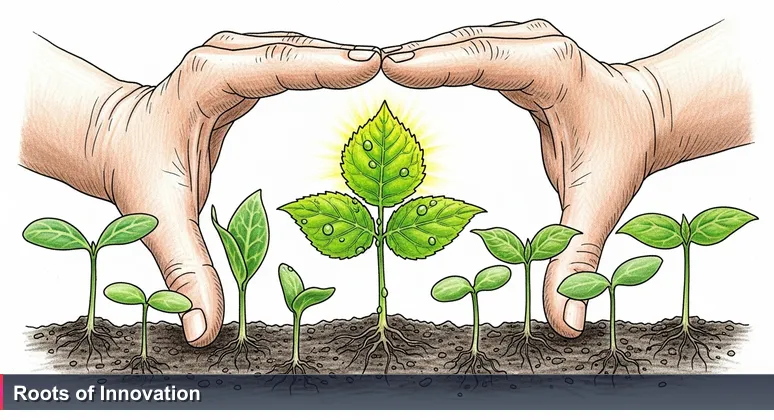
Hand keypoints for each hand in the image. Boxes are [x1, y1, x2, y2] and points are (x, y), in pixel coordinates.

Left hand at [21, 32, 379, 346]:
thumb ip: (186, 272)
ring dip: (340, 59)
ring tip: (385, 71)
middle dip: (345, 57)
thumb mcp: (159, 221)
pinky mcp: (248, 69)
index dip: (322, 64)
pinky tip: (351, 74)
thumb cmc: (134, 168)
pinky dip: (326, 67)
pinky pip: (296, 61)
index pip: (274, 65)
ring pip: (300, 50)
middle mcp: (224, 59)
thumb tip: (205, 328)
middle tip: (395, 65)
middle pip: (297, 49)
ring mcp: (238, 60)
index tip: (366, 65)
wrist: (114, 142)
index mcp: (207, 81)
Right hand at [381, 20, 750, 336]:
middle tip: (366, 67)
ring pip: (461, 42)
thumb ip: (577, 258)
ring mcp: (525, 45)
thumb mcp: (599, 204)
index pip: (485, 60)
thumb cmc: (625, 149)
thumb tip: (565, 321)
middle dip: (415, 55)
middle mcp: (536, 47)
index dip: (437, 63)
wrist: (649, 115)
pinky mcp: (514, 54)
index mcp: (552, 70)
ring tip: (377, 69)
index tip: (393, 67)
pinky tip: (410, 69)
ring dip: (421, 55)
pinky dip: (436, 59)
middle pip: (464, 44)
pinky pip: (467, 51)